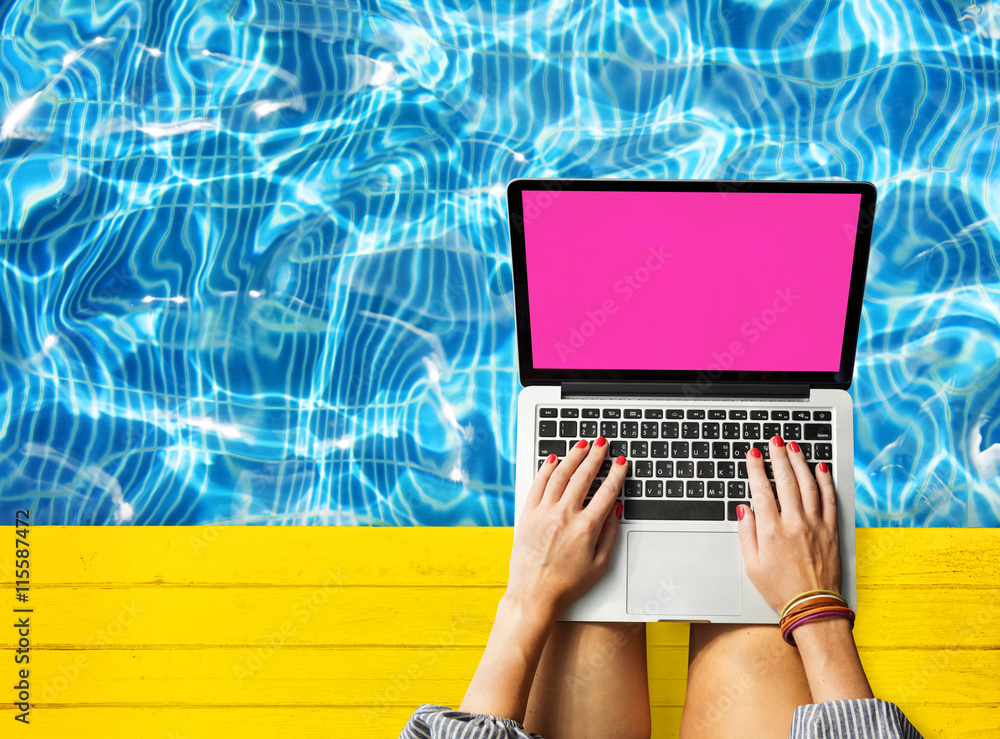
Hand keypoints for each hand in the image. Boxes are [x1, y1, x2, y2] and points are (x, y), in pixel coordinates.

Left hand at [507, 438, 627, 617]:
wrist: (534, 593)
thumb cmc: (567, 583)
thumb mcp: (600, 563)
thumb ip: (610, 533)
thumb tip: (615, 509)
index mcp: (586, 528)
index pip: (606, 491)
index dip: (616, 473)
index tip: (621, 463)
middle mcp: (564, 515)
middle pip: (584, 476)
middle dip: (595, 456)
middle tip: (602, 444)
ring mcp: (543, 512)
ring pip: (560, 474)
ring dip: (573, 456)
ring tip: (582, 445)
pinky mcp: (527, 514)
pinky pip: (538, 483)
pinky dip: (547, 468)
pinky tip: (554, 459)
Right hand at [736, 436, 841, 611]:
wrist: (813, 607)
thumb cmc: (780, 589)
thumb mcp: (752, 565)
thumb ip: (746, 534)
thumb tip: (744, 510)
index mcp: (772, 531)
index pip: (762, 490)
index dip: (756, 468)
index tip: (753, 454)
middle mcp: (794, 523)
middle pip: (786, 481)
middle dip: (779, 456)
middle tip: (775, 441)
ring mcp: (816, 525)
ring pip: (808, 484)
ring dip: (800, 462)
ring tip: (794, 447)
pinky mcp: (831, 530)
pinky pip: (829, 499)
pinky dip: (825, 481)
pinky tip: (820, 468)